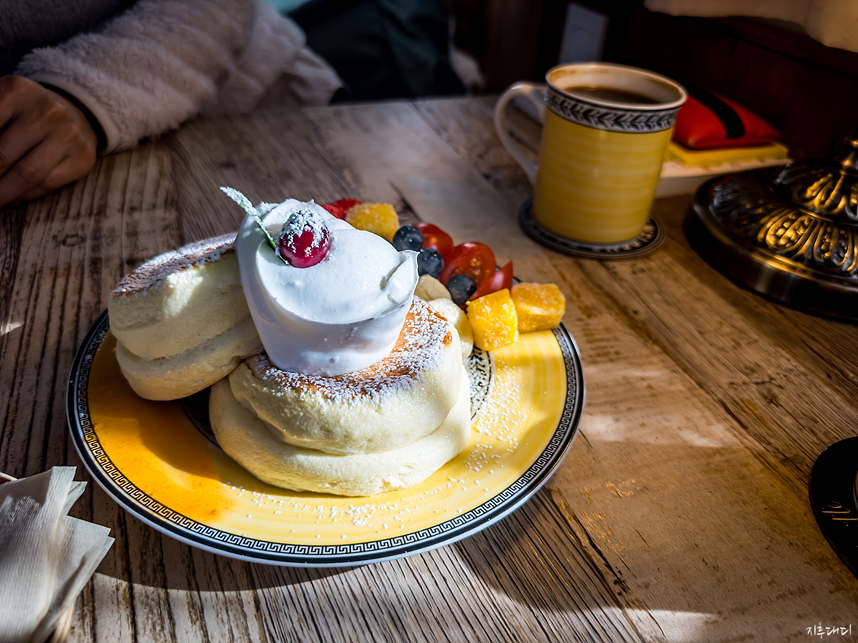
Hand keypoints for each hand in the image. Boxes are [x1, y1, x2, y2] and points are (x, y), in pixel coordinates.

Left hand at [0, 75, 96, 208]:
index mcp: (18, 91)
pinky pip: (47, 185)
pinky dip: (22, 196)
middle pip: (3, 157)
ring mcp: (69, 136)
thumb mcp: (2, 103)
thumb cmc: (26, 110)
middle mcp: (48, 112)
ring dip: (2, 194)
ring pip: (27, 175)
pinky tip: (9, 198)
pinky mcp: (83, 159)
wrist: (76, 111)